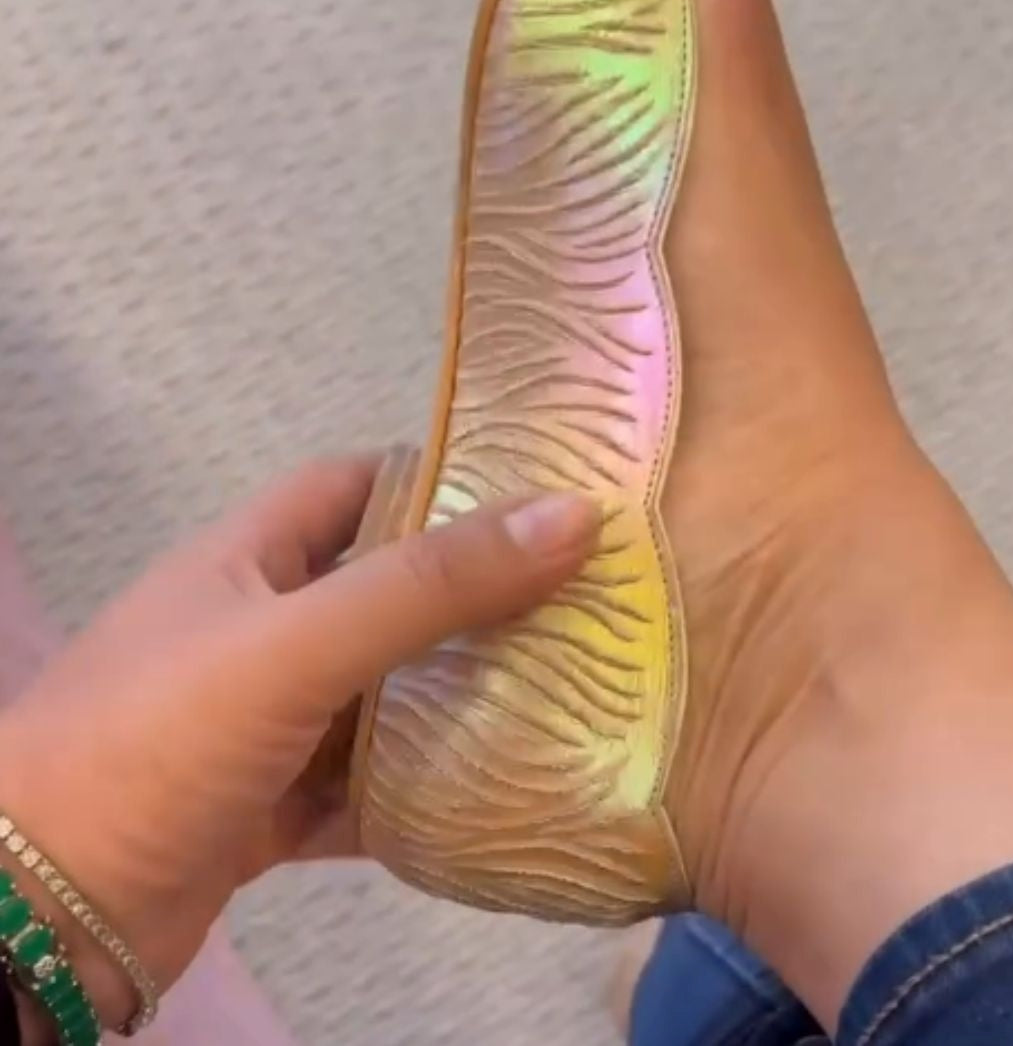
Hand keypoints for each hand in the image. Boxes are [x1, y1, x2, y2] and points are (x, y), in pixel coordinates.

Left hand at [0, 455, 599, 1029]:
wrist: (41, 911)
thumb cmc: (162, 738)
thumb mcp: (298, 644)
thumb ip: (428, 584)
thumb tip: (573, 512)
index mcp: (247, 558)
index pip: (354, 486)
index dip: (439, 479)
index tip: (537, 495)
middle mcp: (257, 630)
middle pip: (381, 593)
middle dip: (471, 597)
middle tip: (582, 601)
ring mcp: (261, 725)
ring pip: (379, 696)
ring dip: (455, 699)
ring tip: (566, 690)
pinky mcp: (267, 808)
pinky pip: (363, 787)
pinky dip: (421, 791)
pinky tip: (499, 795)